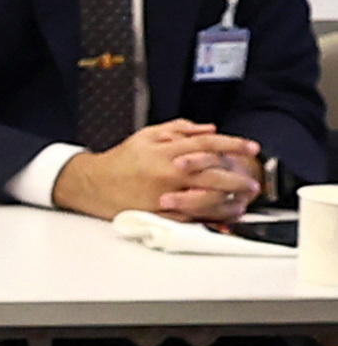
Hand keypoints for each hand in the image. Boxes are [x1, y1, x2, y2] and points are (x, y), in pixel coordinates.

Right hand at [56, 120, 268, 223]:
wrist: (92, 184)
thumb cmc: (121, 160)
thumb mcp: (147, 135)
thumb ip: (179, 130)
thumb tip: (209, 129)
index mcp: (166, 151)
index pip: (209, 144)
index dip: (234, 144)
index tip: (252, 148)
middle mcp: (168, 173)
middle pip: (214, 174)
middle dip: (238, 179)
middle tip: (253, 183)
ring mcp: (165, 195)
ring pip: (206, 198)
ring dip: (229, 200)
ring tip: (242, 201)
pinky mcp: (159, 213)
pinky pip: (191, 216)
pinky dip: (210, 217)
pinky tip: (223, 215)